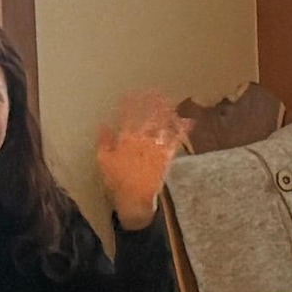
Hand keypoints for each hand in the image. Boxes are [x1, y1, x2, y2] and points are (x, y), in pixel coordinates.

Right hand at [97, 91, 188, 227]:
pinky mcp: (167, 157)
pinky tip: (188, 121)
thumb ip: (104, 142)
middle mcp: (142, 140)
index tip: (131, 93)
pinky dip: (182, 130)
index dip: (130, 103)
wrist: (135, 200)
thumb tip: (104, 125)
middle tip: (154, 91)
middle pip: (148, 117)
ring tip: (168, 101)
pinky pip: (176, 140)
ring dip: (166, 112)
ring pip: (162, 125)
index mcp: (125, 139)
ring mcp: (156, 148)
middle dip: (151, 103)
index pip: (127, 116)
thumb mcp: (103, 162)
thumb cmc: (117, 183)